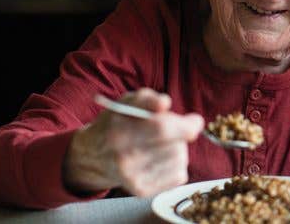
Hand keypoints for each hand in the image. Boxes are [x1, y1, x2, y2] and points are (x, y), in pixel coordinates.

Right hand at [63, 88, 203, 196]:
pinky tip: (163, 158)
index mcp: (120, 130)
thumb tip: (165, 103)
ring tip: (163, 143)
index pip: (161, 128)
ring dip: (179, 147)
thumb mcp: (127, 102)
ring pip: (179, 159)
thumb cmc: (118, 123)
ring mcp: (132, 176)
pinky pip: (179, 175)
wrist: (94, 156)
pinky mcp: (141, 191)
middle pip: (175, 145)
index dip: (184, 125)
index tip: (195, 121)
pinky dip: (178, 164)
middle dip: (185, 133)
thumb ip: (147, 98)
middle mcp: (124, 156)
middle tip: (183, 128)